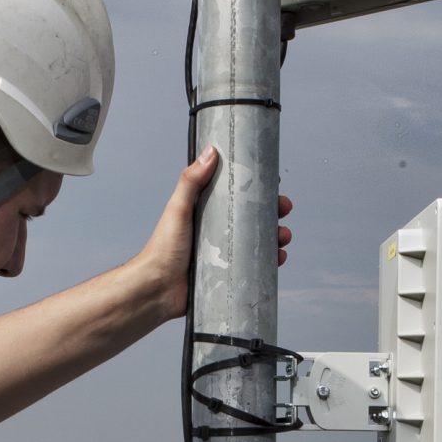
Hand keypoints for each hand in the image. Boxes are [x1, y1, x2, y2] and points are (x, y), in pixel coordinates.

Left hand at [132, 147, 294, 322]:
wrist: (157, 289)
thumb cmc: (162, 249)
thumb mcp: (178, 209)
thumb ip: (191, 181)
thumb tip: (210, 151)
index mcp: (205, 213)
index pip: (236, 197)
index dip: (257, 191)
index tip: (273, 185)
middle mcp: (216, 232)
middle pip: (252, 219)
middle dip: (272, 214)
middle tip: (284, 210)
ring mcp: (222, 254)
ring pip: (256, 242)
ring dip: (275, 237)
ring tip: (283, 237)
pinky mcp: (226, 274)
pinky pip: (253, 266)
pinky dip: (269, 262)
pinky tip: (277, 259)